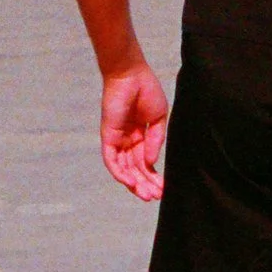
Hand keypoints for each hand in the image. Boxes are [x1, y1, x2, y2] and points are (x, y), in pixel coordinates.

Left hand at [98, 65, 169, 198]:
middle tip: (156, 197)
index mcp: (139, 136)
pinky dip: (120, 173)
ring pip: (124, 169)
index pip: (145, 162)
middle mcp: (127, 141)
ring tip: (146, 194)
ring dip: (134, 183)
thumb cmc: (146, 90)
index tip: (163, 188)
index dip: (154, 176)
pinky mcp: (108, 137)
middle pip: (135, 169)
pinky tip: (131, 182)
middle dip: (145, 184)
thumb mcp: (158, 118)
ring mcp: (117, 140)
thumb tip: (152, 161)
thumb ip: (155, 140)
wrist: (131, 74)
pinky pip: (112, 160)